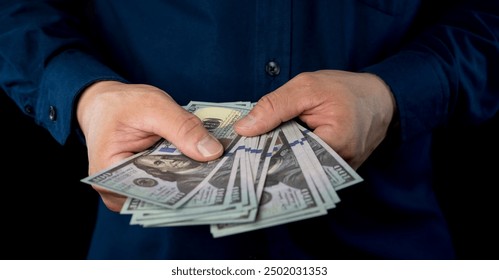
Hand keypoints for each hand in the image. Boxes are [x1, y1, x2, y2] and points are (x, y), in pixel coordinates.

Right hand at [76, 81, 222, 211]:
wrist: (107, 103)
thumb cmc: (121, 104)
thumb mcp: (153, 106)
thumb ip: (182, 128)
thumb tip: (213, 152)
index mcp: (107, 178)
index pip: (149, 193)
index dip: (182, 190)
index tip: (213, 183)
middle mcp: (119, 192)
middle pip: (162, 196)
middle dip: (193, 185)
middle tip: (226, 177)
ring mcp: (134, 190)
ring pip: (170, 191)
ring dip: (194, 179)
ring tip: (222, 171)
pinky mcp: (149, 182)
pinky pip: (172, 182)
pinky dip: (188, 172)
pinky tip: (210, 165)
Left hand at [234, 70, 395, 168]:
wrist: (380, 97)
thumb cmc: (346, 89)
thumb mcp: (307, 87)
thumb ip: (274, 106)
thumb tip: (244, 128)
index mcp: (335, 144)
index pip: (288, 157)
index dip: (263, 152)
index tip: (242, 149)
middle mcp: (339, 166)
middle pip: (293, 167)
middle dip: (271, 157)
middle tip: (246, 150)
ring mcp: (339, 172)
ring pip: (300, 169)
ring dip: (283, 157)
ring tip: (262, 148)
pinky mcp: (337, 171)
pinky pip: (310, 167)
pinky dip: (295, 157)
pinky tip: (283, 148)